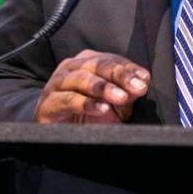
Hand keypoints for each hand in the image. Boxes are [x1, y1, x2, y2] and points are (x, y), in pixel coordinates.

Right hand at [33, 49, 150, 123]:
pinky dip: (86, 103)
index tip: (144, 79)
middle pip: (98, 65)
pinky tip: (101, 108)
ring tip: (121, 98)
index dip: (129, 68)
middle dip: (120, 75)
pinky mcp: (48, 103)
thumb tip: (141, 83)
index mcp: (88, 62)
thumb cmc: (87, 115)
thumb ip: (127, 92)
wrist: (58, 133)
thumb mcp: (113, 103)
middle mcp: (72, 67)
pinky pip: (68, 100)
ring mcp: (57, 83)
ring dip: (103, 88)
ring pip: (82, 79)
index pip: (111, 60)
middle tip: (137, 87)